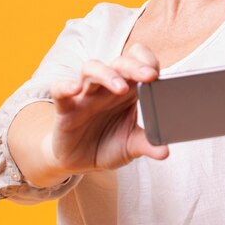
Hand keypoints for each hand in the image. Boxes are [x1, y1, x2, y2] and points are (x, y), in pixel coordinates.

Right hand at [46, 43, 168, 176]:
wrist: (79, 162)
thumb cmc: (108, 144)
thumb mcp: (131, 146)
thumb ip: (148, 144)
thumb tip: (165, 151)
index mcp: (128, 90)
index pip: (138, 62)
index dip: (148, 62)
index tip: (158, 74)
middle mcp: (107, 87)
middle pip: (119, 63)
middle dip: (135, 66)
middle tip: (149, 76)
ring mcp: (85, 94)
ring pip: (92, 69)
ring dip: (107, 75)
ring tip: (120, 88)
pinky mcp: (65, 108)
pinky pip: (60, 90)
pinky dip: (65, 86)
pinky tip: (74, 89)